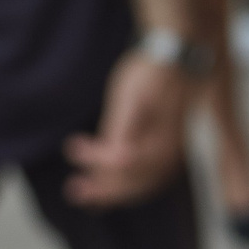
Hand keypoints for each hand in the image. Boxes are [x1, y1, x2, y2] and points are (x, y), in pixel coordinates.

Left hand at [62, 50, 188, 207]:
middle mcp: (169, 155)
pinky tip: (109, 181)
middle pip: (132, 183)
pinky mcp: (167, 151)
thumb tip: (116, 160)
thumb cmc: (151, 74)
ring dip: (111, 191)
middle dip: (100, 189)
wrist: (176, 56)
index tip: (73, 145)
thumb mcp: (131, 98)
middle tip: (72, 189)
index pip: (123, 165)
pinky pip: (147, 179)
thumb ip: (122, 131)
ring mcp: (170, 155)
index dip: (95, 159)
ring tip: (84, 192)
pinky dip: (127, 186)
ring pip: (140, 185)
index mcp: (160, 143)